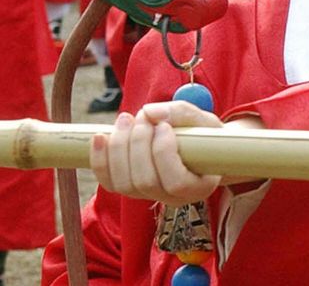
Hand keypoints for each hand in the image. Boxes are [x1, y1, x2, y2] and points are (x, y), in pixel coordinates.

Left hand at [90, 102, 222, 207]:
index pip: (176, 182)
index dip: (164, 153)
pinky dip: (100, 160)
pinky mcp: (130, 189)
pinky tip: (100, 137)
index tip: (164, 126)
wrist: (201, 150)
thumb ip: (182, 113)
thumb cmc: (207, 136)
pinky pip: (109, 182)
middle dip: (138, 144)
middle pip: (145, 182)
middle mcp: (173, 199)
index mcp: (199, 186)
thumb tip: (148, 111)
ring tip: (126, 119)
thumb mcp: (206, 122)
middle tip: (142, 116)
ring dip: (119, 148)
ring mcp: (149, 196)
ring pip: (124, 183)